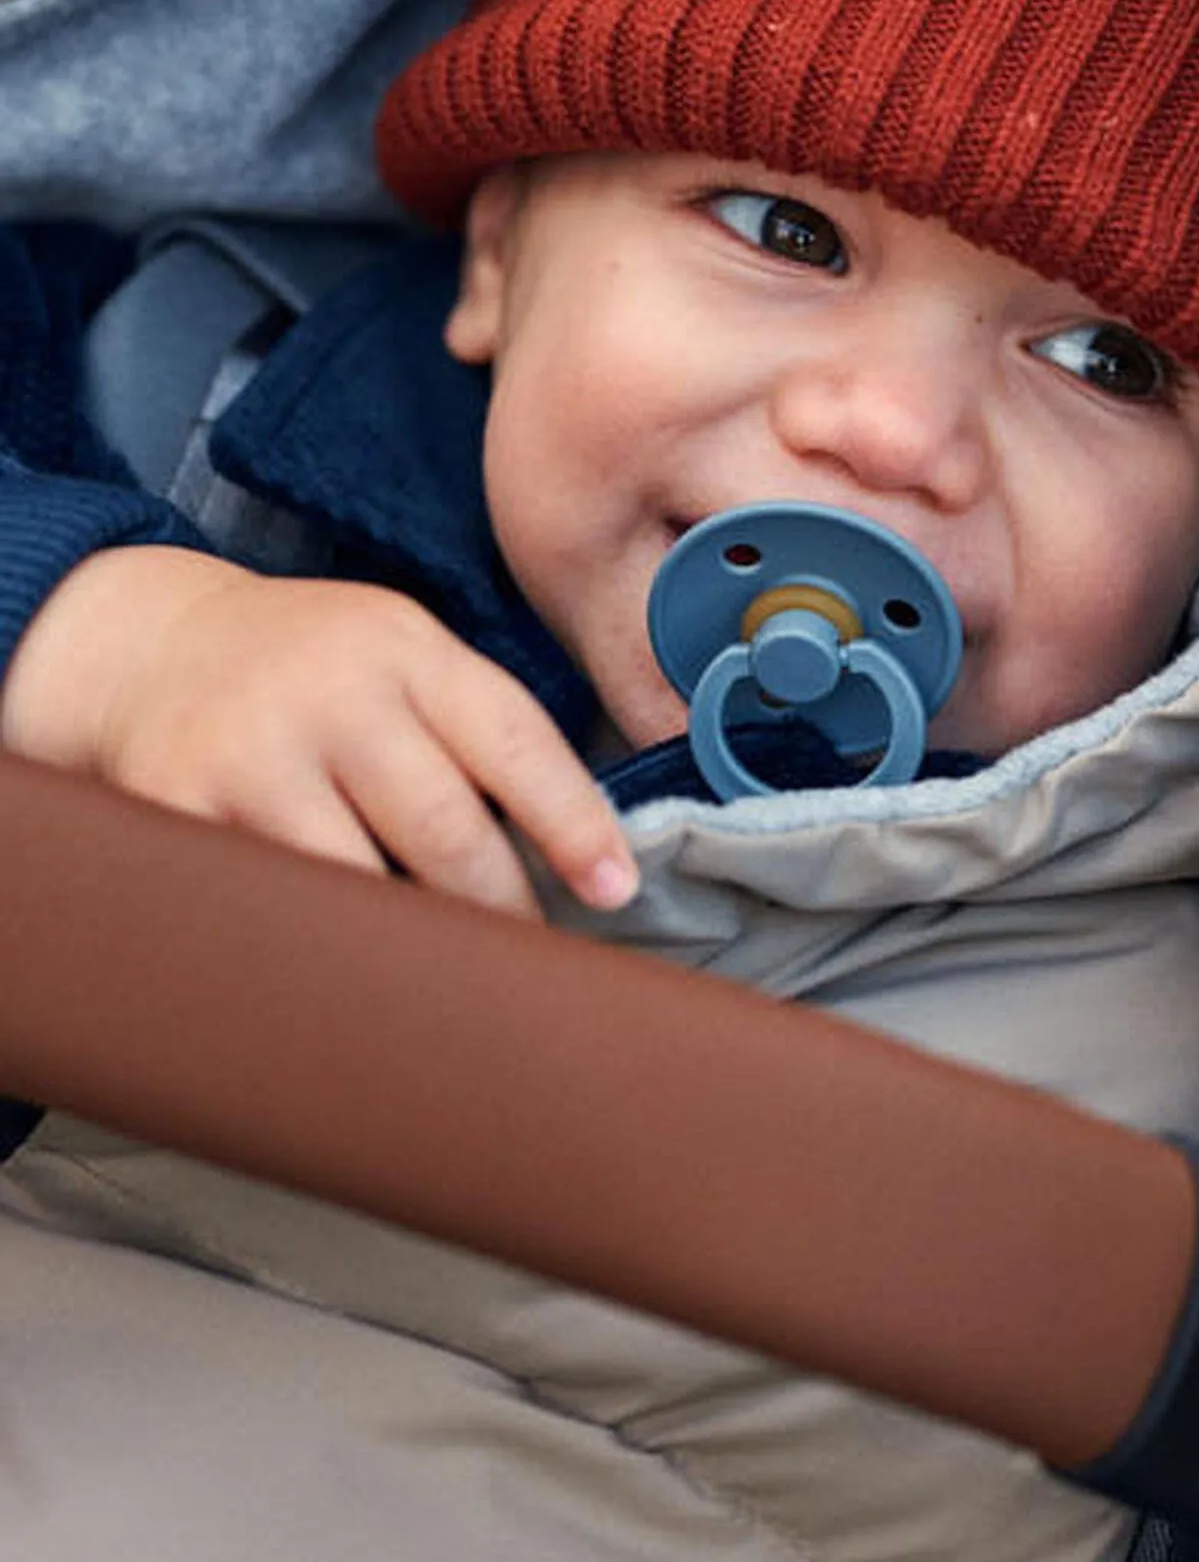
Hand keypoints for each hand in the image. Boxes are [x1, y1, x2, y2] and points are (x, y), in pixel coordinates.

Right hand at [0, 547, 637, 919]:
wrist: (149, 649)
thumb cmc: (315, 672)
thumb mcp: (402, 658)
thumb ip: (477, 730)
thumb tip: (585, 850)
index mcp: (406, 649)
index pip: (513, 741)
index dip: (573, 823)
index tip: (615, 891)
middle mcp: (331, 694)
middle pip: (444, 830)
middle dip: (500, 910)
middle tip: (531, 965)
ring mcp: (250, 754)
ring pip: (360, 884)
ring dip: (415, 944)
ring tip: (454, 984)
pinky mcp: (180, 813)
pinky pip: (274, 907)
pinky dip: (322, 948)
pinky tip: (354, 976)